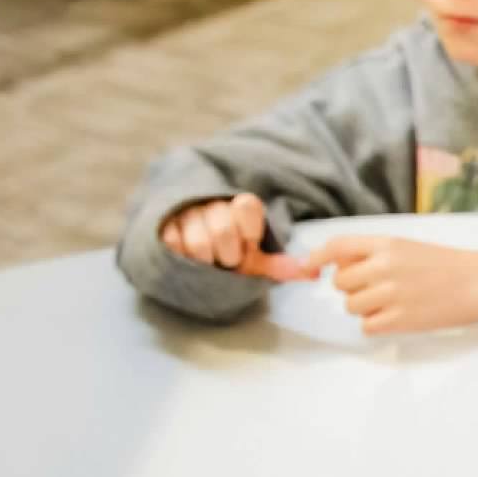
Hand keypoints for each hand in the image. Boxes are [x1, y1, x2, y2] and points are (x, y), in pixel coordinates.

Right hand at [160, 194, 315, 280]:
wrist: (191, 251)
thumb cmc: (229, 254)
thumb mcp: (255, 260)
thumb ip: (280, 266)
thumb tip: (314, 272)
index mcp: (240, 206)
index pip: (248, 205)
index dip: (249, 231)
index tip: (248, 244)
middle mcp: (212, 203)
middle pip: (224, 231)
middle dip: (229, 256)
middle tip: (228, 261)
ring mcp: (187, 211)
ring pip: (198, 242)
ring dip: (206, 262)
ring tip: (208, 262)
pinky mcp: (163, 223)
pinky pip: (174, 244)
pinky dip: (184, 259)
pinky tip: (189, 259)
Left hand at [313, 237, 477, 335]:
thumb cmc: (447, 264)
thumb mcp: (408, 247)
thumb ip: (375, 253)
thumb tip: (338, 265)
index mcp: (387, 244)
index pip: (338, 246)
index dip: (317, 257)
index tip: (309, 267)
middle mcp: (384, 266)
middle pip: (341, 283)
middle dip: (353, 288)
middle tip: (378, 289)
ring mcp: (391, 294)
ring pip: (352, 306)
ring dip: (365, 307)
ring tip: (392, 303)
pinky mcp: (400, 319)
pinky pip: (367, 326)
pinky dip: (377, 324)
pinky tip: (398, 316)